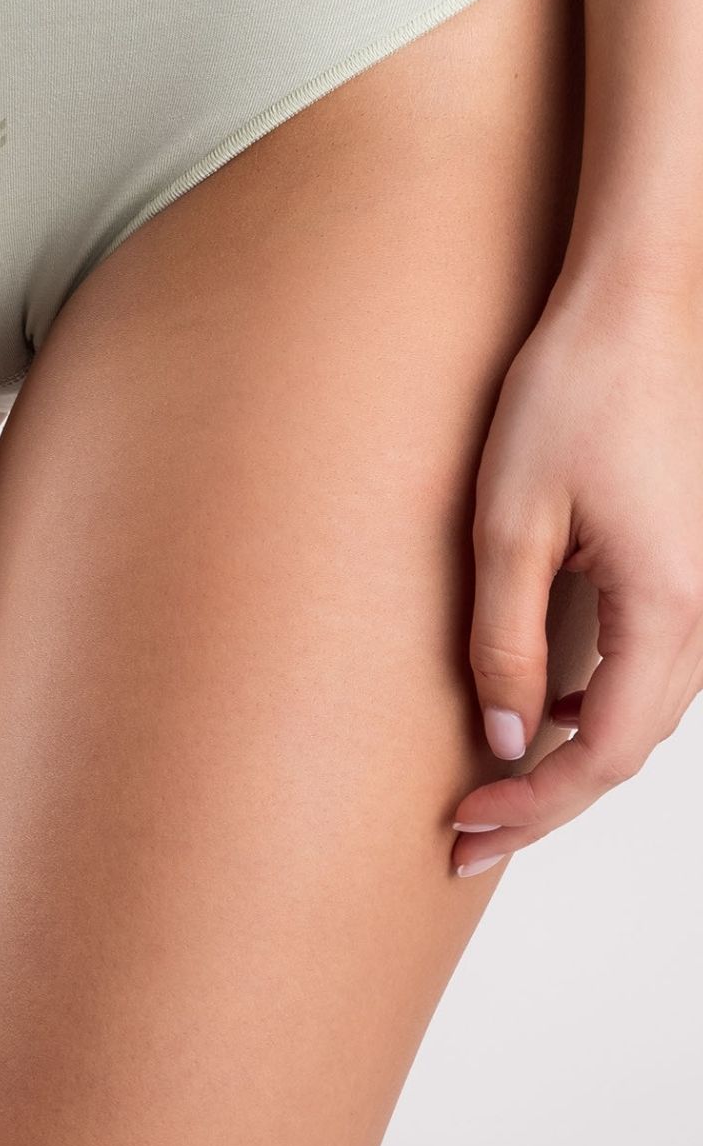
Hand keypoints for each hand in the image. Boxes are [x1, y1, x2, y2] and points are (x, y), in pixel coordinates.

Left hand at [452, 268, 702, 873]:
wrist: (638, 309)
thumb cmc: (571, 395)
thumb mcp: (508, 520)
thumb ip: (504, 637)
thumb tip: (506, 739)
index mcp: (668, 609)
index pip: (602, 754)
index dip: (534, 806)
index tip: (464, 830)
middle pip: (629, 748)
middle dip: (547, 801)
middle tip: (465, 837)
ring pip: (645, 713)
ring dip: (573, 758)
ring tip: (494, 790)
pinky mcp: (689, 567)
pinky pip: (651, 667)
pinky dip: (598, 707)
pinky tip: (543, 708)